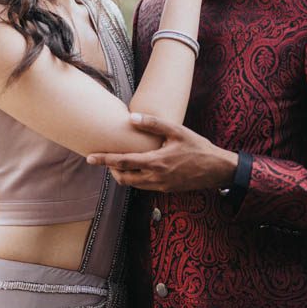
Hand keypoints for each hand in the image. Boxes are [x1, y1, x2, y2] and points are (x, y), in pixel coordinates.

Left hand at [86, 114, 238, 191]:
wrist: (217, 169)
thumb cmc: (198, 147)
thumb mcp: (177, 131)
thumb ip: (154, 124)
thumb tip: (131, 118)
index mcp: (156, 162)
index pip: (122, 162)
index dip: (104, 160)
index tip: (89, 158)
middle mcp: (155, 177)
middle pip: (123, 177)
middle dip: (111, 169)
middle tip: (106, 157)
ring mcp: (160, 186)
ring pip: (132, 184)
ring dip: (123, 174)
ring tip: (120, 161)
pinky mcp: (166, 189)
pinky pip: (143, 186)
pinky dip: (135, 177)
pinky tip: (137, 166)